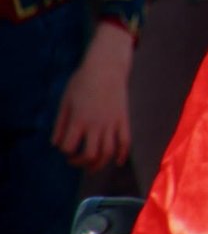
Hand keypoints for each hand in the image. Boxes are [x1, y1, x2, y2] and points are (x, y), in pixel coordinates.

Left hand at [52, 22, 134, 170]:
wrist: (107, 67)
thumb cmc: (83, 81)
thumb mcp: (66, 101)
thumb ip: (60, 124)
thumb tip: (56, 144)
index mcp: (79, 119)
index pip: (68, 147)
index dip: (64, 150)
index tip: (64, 146)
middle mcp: (96, 124)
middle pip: (89, 155)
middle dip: (80, 162)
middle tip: (75, 159)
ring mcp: (112, 122)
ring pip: (108, 152)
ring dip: (99, 164)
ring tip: (92, 166)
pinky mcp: (123, 119)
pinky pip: (125, 141)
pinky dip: (122, 154)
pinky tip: (117, 162)